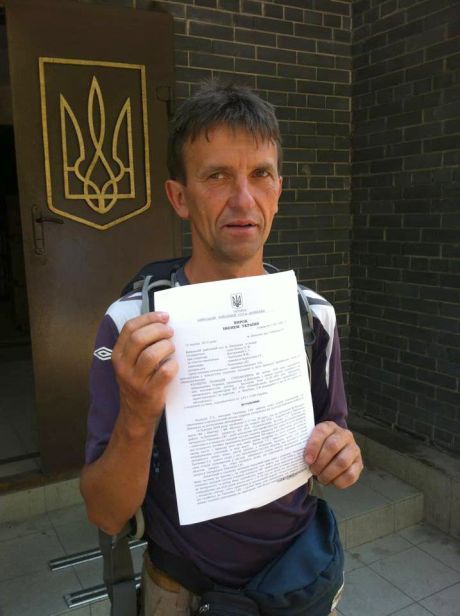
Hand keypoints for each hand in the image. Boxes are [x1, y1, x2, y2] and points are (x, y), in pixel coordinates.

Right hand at [111, 312, 177, 432]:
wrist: (135, 415)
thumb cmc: (138, 383)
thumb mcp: (130, 363)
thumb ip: (140, 345)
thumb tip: (163, 322)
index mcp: (118, 355)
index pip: (129, 328)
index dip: (148, 318)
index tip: (164, 316)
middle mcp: (123, 367)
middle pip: (139, 339)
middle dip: (158, 330)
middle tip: (170, 331)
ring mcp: (136, 380)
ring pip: (151, 355)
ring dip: (166, 347)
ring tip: (172, 348)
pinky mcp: (150, 392)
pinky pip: (164, 373)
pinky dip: (173, 366)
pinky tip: (174, 365)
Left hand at [304, 421, 362, 488]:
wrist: (334, 453)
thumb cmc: (318, 448)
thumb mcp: (311, 442)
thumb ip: (305, 445)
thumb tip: (296, 457)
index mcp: (330, 426)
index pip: (321, 432)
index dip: (313, 446)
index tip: (307, 459)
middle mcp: (344, 435)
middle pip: (332, 446)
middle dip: (320, 462)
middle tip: (313, 470)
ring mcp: (354, 449)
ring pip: (342, 462)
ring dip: (328, 473)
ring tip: (321, 477)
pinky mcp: (359, 464)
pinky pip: (350, 475)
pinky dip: (338, 481)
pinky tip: (331, 481)